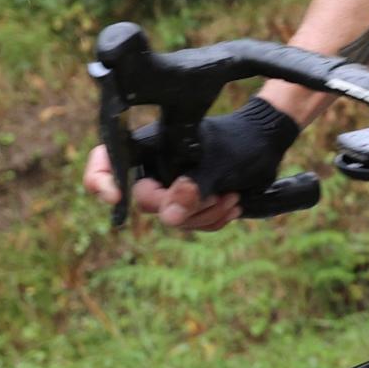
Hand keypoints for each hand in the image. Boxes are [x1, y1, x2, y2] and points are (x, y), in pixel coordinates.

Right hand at [81, 143, 245, 230]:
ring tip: (231, 196)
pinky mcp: (190, 203)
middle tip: (212, 195)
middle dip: (180, 205)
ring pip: (171, 218)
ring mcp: (172, 186)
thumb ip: (192, 189)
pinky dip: (212, 220)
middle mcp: (156, 167)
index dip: (100, 180)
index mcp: (151, 144)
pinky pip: (190, 224)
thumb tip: (168, 217)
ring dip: (204, 215)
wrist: (268, 144)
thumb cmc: (241, 142)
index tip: (116, 199)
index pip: (106, 159)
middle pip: (145, 201)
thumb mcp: (218, 165)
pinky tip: (233, 203)